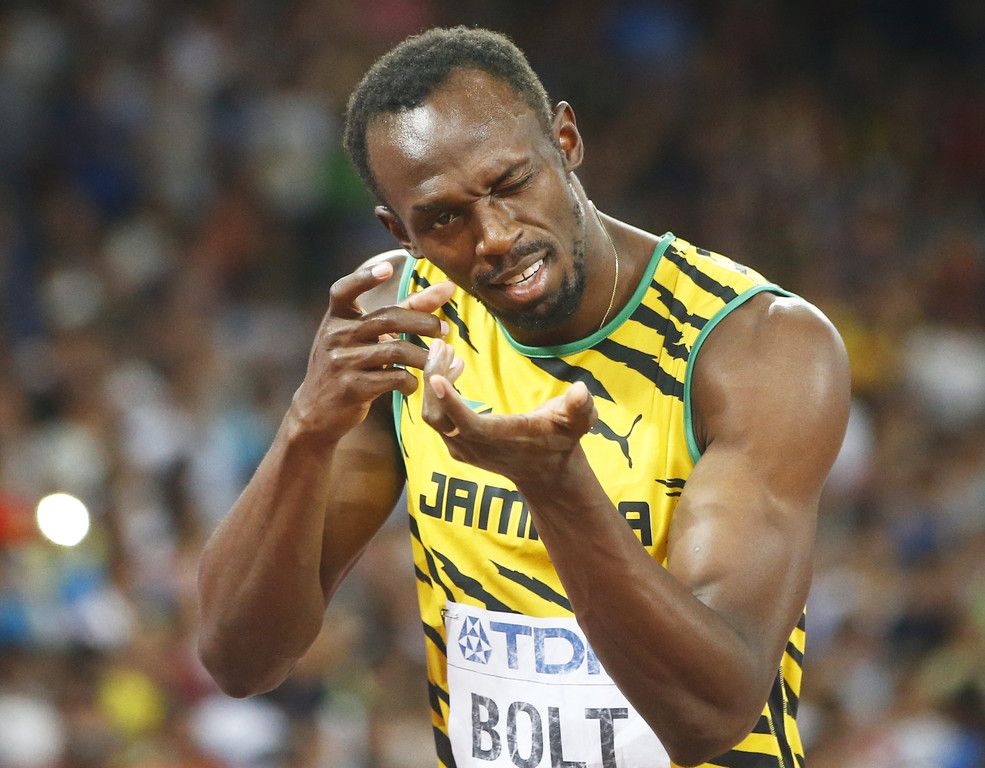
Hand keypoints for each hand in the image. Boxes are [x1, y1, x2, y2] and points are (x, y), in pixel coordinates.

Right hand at [291, 261, 454, 442]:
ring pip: (395, 351)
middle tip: (444, 329)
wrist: (316, 410)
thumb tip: (446, 289)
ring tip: (436, 361)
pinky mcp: (352, 388)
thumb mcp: (365, 336)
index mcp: (336, 318)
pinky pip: (393, 379)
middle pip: (387, 319)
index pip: (344, 291)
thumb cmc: (348, 364)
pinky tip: (413, 384)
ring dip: (423, 356)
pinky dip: (411, 381)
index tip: (387, 268)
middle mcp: (335, 336)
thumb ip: (404, 310)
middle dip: (422, 322)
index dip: (364, 278)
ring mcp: (341, 363)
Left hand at [422, 339, 597, 483]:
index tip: (436, 377)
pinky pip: (437, 417)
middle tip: (442, 345)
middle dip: (434, 379)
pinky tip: (453, 367)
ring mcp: (462, 448)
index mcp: (502, 439)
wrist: (546, 473)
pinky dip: (437, 392)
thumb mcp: (578, 422)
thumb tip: (582, 390)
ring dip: (433, 383)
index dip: (451, 403)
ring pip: (433, 416)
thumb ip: (580, 407)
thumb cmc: (561, 440)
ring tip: (448, 351)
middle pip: (438, 417)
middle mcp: (475, 448)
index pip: (468, 424)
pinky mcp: (456, 444)